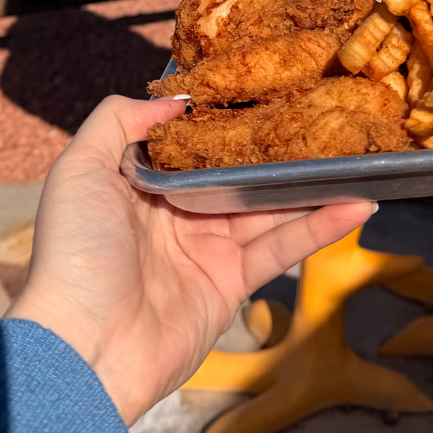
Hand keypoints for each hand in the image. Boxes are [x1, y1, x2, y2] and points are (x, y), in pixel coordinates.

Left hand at [7, 94, 373, 424]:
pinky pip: (280, 247)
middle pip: (236, 170)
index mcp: (138, 183)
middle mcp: (175, 213)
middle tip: (322, 111)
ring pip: (266, 205)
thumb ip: (118, 120)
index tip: (263, 83)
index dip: (224, 115)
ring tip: (354, 153)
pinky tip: (357, 203)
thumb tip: (176, 98)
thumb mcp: (78, 170)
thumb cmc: (74, 255)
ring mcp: (205, 249)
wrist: (85, 350)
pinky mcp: (231, 284)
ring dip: (310, 183)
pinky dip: (320, 226)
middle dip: (274, 144)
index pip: (191, 140)